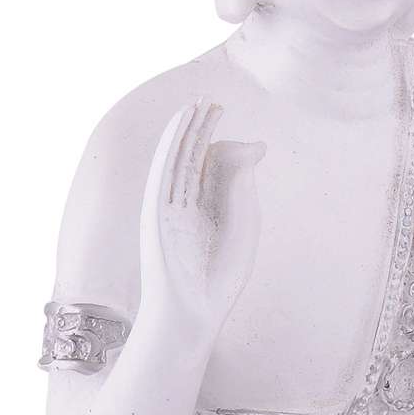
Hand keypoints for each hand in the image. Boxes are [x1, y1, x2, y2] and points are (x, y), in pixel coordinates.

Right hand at [137, 98, 263, 340]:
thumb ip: (243, 183)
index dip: (228, 150)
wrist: (194, 312)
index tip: (252, 148)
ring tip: (201, 102)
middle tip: (216, 103)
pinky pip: (165, 167)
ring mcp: (168, 205)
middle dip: (205, 130)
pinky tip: (183, 121)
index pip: (214, 170)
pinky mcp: (157, 208)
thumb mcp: (242, 223)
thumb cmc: (219, 277)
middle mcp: (184, 205)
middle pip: (195, 158)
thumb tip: (256, 143)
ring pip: (179, 157)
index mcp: (205, 212)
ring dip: (189, 128)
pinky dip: (173, 142)